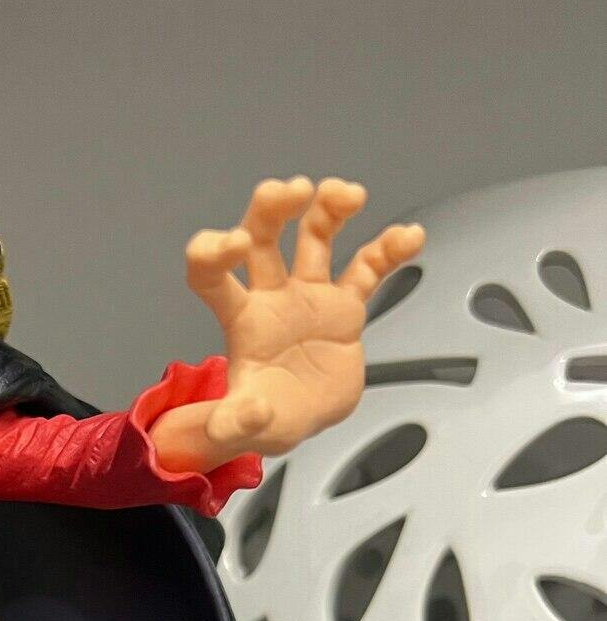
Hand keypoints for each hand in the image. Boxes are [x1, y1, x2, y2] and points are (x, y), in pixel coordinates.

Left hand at [183, 177, 424, 456]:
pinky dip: (387, 249)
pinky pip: (367, 268)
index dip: (212, 253)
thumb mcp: (242, 430)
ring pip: (315, 238)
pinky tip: (409, 236)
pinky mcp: (345, 306)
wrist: (303, 418)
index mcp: (240, 318)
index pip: (211, 275)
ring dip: (328, 209)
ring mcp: (309, 295)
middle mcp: (271, 296)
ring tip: (349, 194)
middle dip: (272, 209)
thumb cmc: (267, 418)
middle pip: (263, 237)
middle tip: (294, 190)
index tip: (229, 243)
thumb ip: (235, 425)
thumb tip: (248, 415)